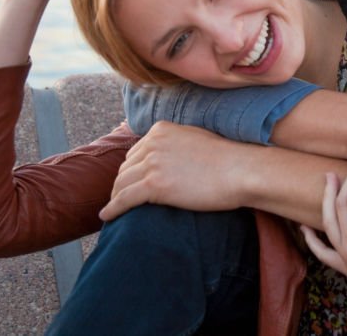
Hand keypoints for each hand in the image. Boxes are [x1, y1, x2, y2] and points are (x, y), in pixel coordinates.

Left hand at [99, 121, 259, 220]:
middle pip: (126, 167)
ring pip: (121, 183)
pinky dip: (113, 209)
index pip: (135, 152)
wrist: (240, 170)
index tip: (130, 182)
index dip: (131, 170)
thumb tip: (170, 157)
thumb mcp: (196, 139)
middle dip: (121, 183)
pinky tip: (106, 216)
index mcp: (161, 130)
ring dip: (115, 197)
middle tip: (120, 198)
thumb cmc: (227, 159)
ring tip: (113, 209)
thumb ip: (177, 144)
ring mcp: (152, 163)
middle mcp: (152, 143)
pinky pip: (124, 199)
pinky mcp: (153, 184)